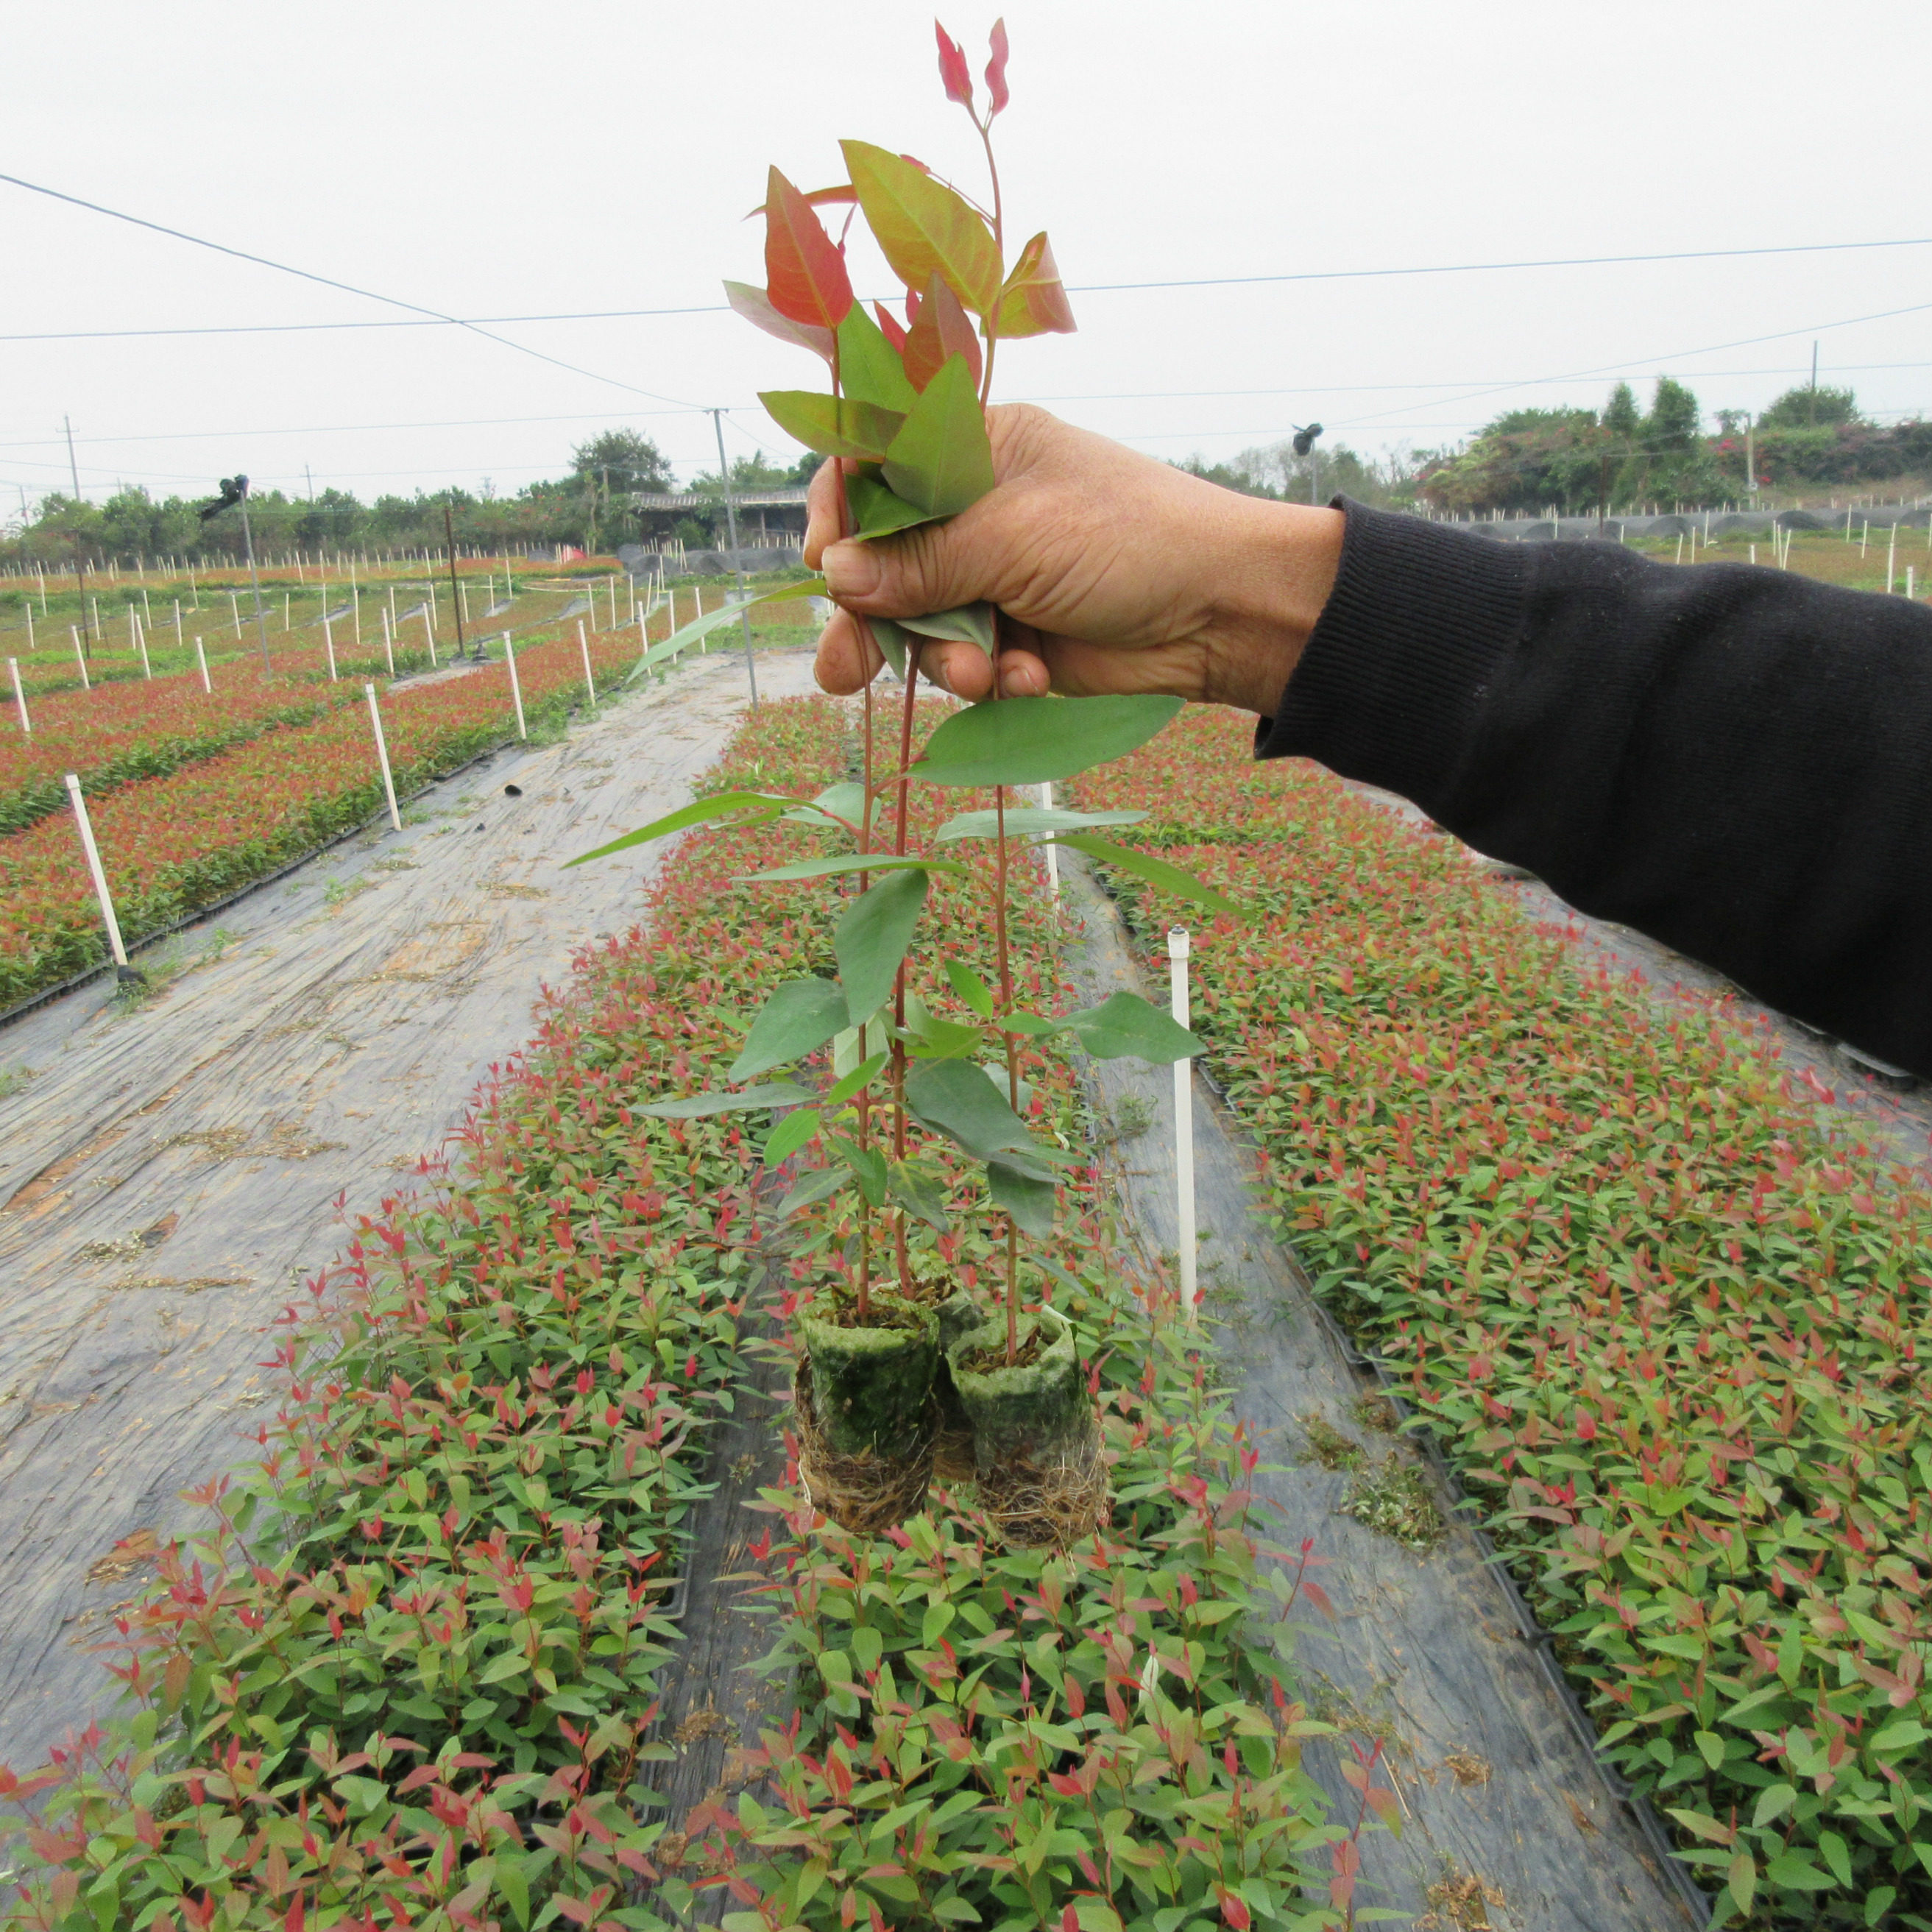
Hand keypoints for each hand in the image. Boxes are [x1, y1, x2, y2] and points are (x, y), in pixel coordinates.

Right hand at [804, 405, 1344, 713]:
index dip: (841, 512)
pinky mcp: (1012, 635)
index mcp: (975, 446)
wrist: (1222, 612)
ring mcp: (992, 574)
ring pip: (916, 623)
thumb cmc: (1131, 540)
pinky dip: (987, 675)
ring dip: (939, 658)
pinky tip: (1027, 678)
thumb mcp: (1019, 537)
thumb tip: (835, 576)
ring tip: (981, 674)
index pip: (874, 465)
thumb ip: (924, 560)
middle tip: (844, 669)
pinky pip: (963, 661)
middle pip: (881, 558)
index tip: (826, 561)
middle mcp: (974, 507)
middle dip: (867, 617)